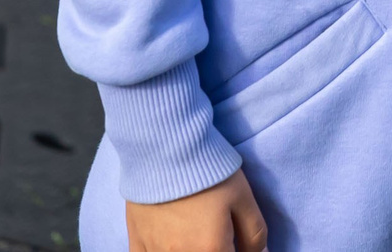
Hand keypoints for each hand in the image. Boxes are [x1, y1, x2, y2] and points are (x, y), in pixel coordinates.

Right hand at [126, 170, 266, 251]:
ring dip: (192, 250)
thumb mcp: (243, 198)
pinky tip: (171, 243)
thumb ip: (254, 233)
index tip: (237, 241)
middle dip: (215, 250)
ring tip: (196, 233)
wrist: (165, 150)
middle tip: (218, 232)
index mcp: (211, 250)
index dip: (238, 251)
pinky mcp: (136, 243)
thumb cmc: (209, 172)